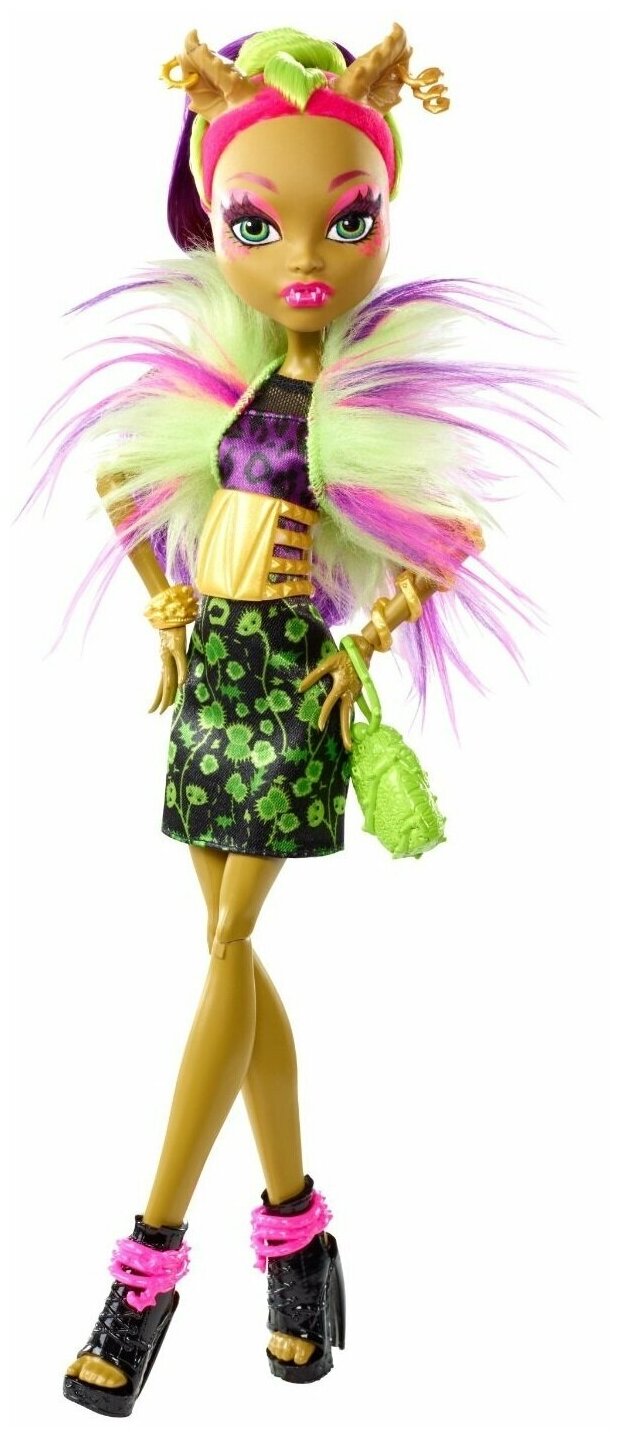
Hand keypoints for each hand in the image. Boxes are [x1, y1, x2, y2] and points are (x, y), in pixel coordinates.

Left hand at [149, 626, 187, 713]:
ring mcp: (170, 655)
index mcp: (165, 663)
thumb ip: (177, 660)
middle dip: (160, 700)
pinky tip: (182, 683)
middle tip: (155, 713)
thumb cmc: (173, 630)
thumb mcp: (175, 648)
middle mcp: (165, 661)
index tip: (153, 709)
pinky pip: (180, 662)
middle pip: (163, 685)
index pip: (160, 684)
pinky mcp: (178, 647)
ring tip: (166, 706)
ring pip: (169, 677)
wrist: (170, 615)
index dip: (158, 697)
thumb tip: (180, 670)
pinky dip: (181, 673)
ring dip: (168, 693)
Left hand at [298, 634, 372, 752]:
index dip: (324, 714)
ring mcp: (354, 695)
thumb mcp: (328, 663)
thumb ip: (314, 675)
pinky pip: (351, 710)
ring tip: (348, 746)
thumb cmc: (343, 657)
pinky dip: (349, 720)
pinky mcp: (356, 695)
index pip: (331, 703)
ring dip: (349, 730)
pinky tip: (347, 733)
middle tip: (347, 747)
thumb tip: (300, 688)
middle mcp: (349, 693)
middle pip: (346, 715)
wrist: (362, 652)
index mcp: (341, 685)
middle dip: (346, 731)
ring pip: (350, 715)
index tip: (319, 727)